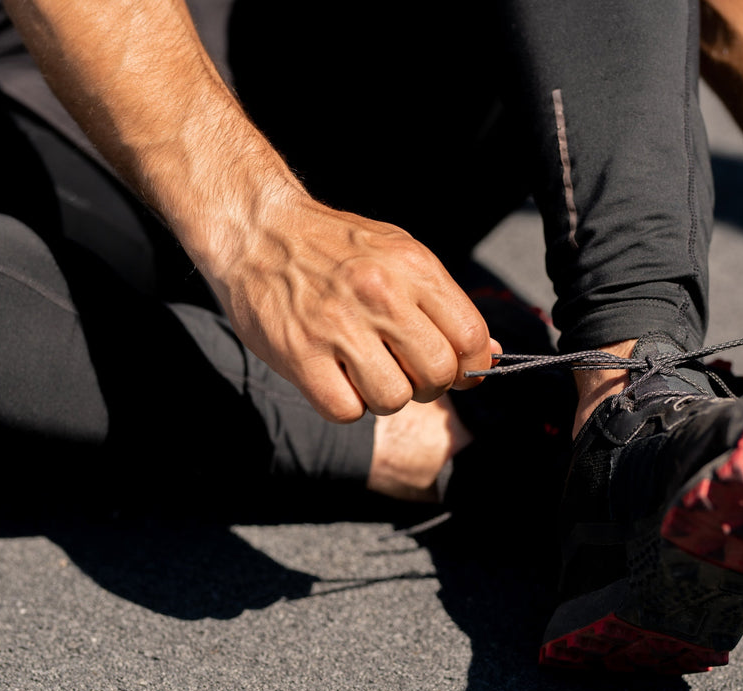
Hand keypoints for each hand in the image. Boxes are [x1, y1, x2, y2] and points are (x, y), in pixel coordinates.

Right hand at [205, 185, 497, 422]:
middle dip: (428, 384)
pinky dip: (345, 403)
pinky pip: (346, 410)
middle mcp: (380, 294)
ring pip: (394, 399)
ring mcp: (338, 325)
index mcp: (412, 267)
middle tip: (403, 370)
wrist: (256, 229)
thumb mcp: (397, 254)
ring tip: (364, 370)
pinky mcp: (300, 354)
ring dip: (383, 396)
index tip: (455, 370)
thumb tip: (486, 354)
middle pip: (438, 373)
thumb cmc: (333, 247)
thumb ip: (442, 303)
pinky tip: (335, 377)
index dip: (469, 366)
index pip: (470, 336)